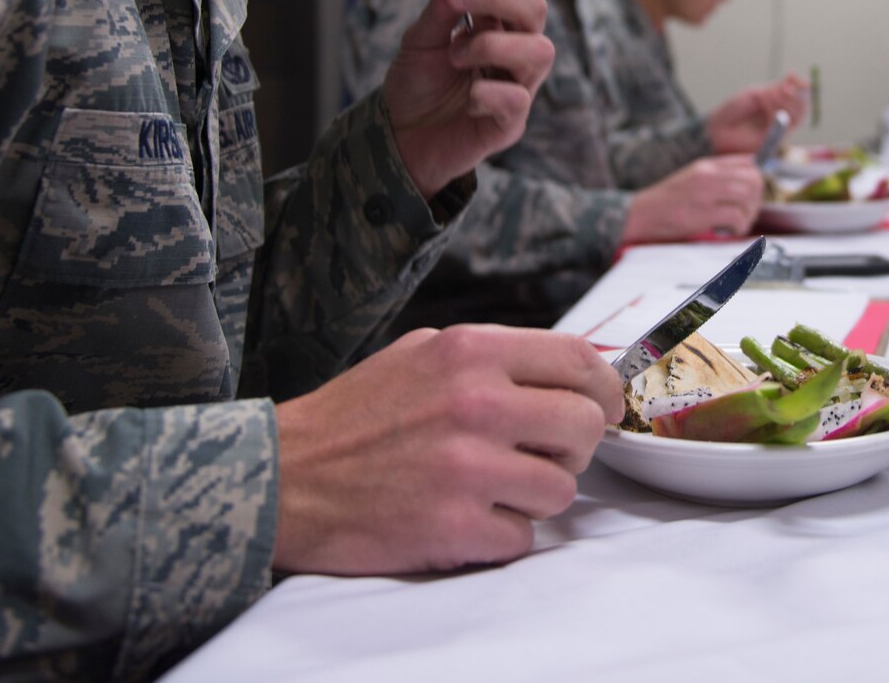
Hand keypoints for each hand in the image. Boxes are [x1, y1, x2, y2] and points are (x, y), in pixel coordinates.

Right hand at [271, 325, 621, 574]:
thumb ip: (496, 359)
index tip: (603, 408)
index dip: (603, 389)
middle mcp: (477, 403)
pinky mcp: (455, 527)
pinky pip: (522, 537)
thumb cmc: (356, 416)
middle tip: (540, 455)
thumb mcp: (424, 353)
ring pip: (562, 489)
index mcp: (471, 352)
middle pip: (584, 426)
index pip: (579, 361)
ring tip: (489, 487)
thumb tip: (571, 372)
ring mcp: (468, 468)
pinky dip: (500, 534)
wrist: (284, 476)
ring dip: (534, 496)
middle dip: (573, 447)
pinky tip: (463, 517)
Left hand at [385, 0, 555, 196]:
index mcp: (493, 24)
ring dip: (492, 45)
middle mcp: (512, 50)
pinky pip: (517, 99)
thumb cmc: (417, 86)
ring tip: (455, 55)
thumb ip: (438, 9)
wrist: (401, 139)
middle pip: (535, 9)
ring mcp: (516, 85)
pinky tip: (466, 97)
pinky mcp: (510, 123)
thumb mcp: (418, 41)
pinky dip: (487, 92)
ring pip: (538, 51)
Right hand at [623, 155, 764, 241]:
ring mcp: (705, 192)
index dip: (757, 180)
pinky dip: (739, 227)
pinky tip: (728, 231)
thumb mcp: (693, 177)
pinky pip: (736, 216)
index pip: (749, 163)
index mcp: (707, 165)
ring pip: (748, 196)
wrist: (641, 215)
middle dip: (756, 200)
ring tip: (737, 224)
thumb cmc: (668, 201)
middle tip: (747, 213)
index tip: (752, 196)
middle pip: (753, 179)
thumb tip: (751, 174)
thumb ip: (719, 174)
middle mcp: (708, 174)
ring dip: (749, 214)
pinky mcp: (702, 213)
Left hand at [705, 74, 810, 153]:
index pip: (799, 94)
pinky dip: (776, 112)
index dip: (801, 86)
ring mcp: (780, 128)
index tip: (794, 78)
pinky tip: (763, 105)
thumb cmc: (733, 110)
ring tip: (766, 96)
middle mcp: (782, 115)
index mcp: (778, 102)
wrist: (718, 129)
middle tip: (782, 88)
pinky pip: (785, 126)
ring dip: (785, 102)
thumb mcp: (754, 94)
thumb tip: (791, 81)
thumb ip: (775, 90)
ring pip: (797, 116)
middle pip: (802, 105)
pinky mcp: (775, 140)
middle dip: (794, 94)